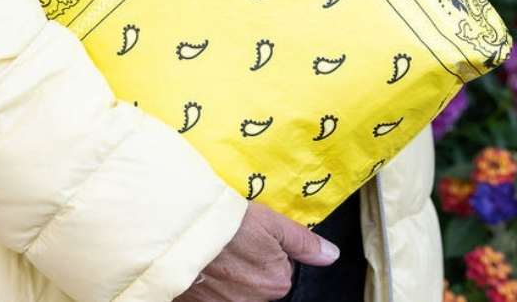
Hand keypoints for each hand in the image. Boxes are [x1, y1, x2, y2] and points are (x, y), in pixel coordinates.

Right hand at [176, 203, 338, 301]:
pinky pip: (215, 296)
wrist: (185, 233)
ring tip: (217, 252)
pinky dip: (212, 284)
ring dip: (230, 276)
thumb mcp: (271, 222)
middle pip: (258, 283)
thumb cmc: (230, 224)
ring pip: (236, 290)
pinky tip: (205, 266)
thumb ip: (302, 242)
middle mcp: (256, 301)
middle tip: (234, 243)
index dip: (268, 250)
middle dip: (250, 266)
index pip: (280, 270)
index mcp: (277, 282)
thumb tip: (332, 255)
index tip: (254, 237)